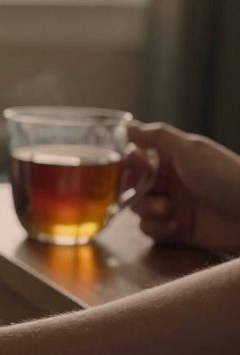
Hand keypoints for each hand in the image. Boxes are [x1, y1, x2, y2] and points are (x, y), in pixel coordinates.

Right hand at [128, 122, 239, 254]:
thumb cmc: (225, 177)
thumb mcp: (190, 150)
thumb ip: (157, 136)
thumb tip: (128, 124)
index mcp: (176, 159)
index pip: (139, 158)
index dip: (131, 162)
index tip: (136, 162)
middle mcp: (173, 181)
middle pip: (133, 185)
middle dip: (135, 189)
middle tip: (150, 191)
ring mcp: (175, 206)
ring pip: (139, 208)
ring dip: (147, 209)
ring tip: (167, 210)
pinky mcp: (178, 229)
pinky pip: (152, 229)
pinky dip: (158, 228)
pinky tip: (176, 227)